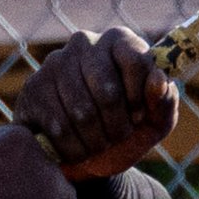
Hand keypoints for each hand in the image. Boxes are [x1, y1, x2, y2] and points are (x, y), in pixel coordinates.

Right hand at [15, 28, 179, 177]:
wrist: (89, 157)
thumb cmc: (128, 131)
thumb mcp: (156, 122)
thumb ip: (165, 101)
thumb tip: (157, 79)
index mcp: (119, 41)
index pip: (136, 61)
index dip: (140, 99)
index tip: (139, 116)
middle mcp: (84, 42)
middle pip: (107, 92)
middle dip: (118, 127)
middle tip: (118, 136)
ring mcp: (55, 63)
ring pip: (82, 113)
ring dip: (97, 142)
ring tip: (99, 144)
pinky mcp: (33, 89)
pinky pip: (59, 127)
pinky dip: (75, 149)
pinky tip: (78, 149)